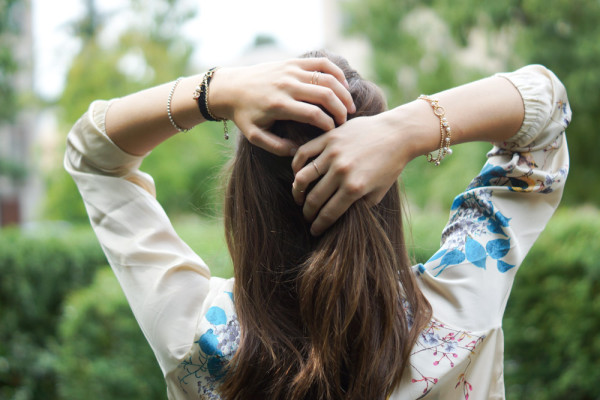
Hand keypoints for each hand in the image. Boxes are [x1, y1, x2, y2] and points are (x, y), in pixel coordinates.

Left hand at [209, 58, 355, 155]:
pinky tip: (343, 85)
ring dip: (343, 92)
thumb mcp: (255, 136)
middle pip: (324, 94)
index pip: (313, 114)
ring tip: (349, 106)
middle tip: (346, 122)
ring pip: (326, 78)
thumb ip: (277, 147)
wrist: (231, 88)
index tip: (334, 133)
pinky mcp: (293, 62)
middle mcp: (286, 85)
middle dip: (340, 109)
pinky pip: (321, 63)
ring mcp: (290, 70)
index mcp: (278, 105)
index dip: (329, 124)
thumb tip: (299, 153)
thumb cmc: (245, 115)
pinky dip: (336, 72)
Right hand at [291, 111, 414, 235]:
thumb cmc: (390, 165)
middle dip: (308, 213)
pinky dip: (296, 165)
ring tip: (299, 198)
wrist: (398, 133)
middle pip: (314, 199)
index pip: (329, 213)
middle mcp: (341, 171)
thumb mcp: (379, 192)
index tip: (314, 230)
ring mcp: (333, 153)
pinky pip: (304, 153)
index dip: (319, 225)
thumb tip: (340, 214)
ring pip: (303, 178)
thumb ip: (360, 205)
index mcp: (355, 187)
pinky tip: (298, 174)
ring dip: (297, 192)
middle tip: (307, 217)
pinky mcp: (329, 137)